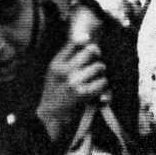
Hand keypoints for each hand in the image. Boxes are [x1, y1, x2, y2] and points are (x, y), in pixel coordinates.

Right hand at [35, 14, 109, 143]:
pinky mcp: (82, 93)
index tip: (90, 48)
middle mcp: (64, 70)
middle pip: (92, 51)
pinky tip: (97, 93)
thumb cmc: (56, 94)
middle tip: (95, 68)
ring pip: (100, 67)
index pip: (75, 42)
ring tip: (94, 82)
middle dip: (97, 58)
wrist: (51, 118)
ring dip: (101, 74)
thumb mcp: (55, 72)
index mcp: (56, 63)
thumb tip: (87, 36)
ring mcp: (73, 82)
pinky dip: (104, 88)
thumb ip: (68, 55)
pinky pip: (103, 82)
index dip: (87, 43)